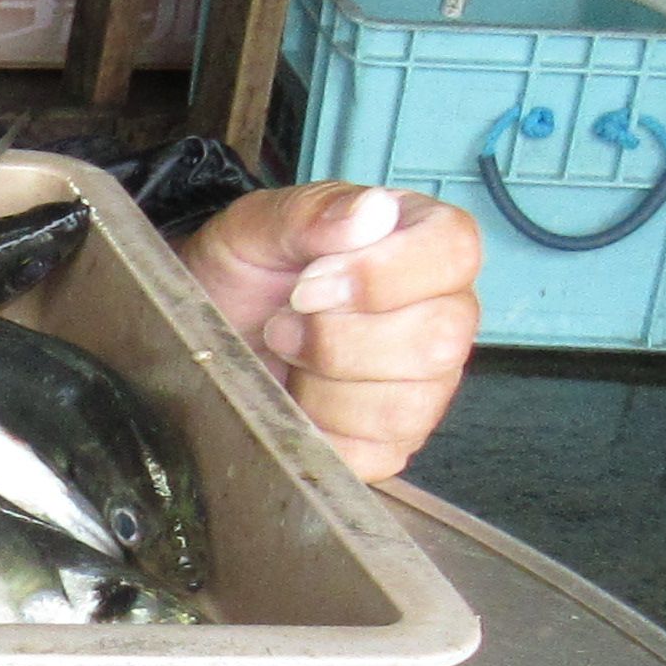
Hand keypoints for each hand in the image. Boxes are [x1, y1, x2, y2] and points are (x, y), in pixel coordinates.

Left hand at [176, 181, 482, 484]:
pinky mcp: (396, 439)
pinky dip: (322, 433)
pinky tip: (296, 401)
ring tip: (287, 359)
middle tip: (283, 325)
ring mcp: (427, 382)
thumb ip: (312, 212)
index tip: (309, 284)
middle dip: (338, 341)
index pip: (456, 253)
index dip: (381, 275)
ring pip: (408, 406)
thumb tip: (372, 211)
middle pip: (439, 341)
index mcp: (424, 242)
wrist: (209, 326)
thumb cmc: (245, 271)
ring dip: (324, 390)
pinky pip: (379, 453)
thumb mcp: (258, 227)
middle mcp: (443, 311)